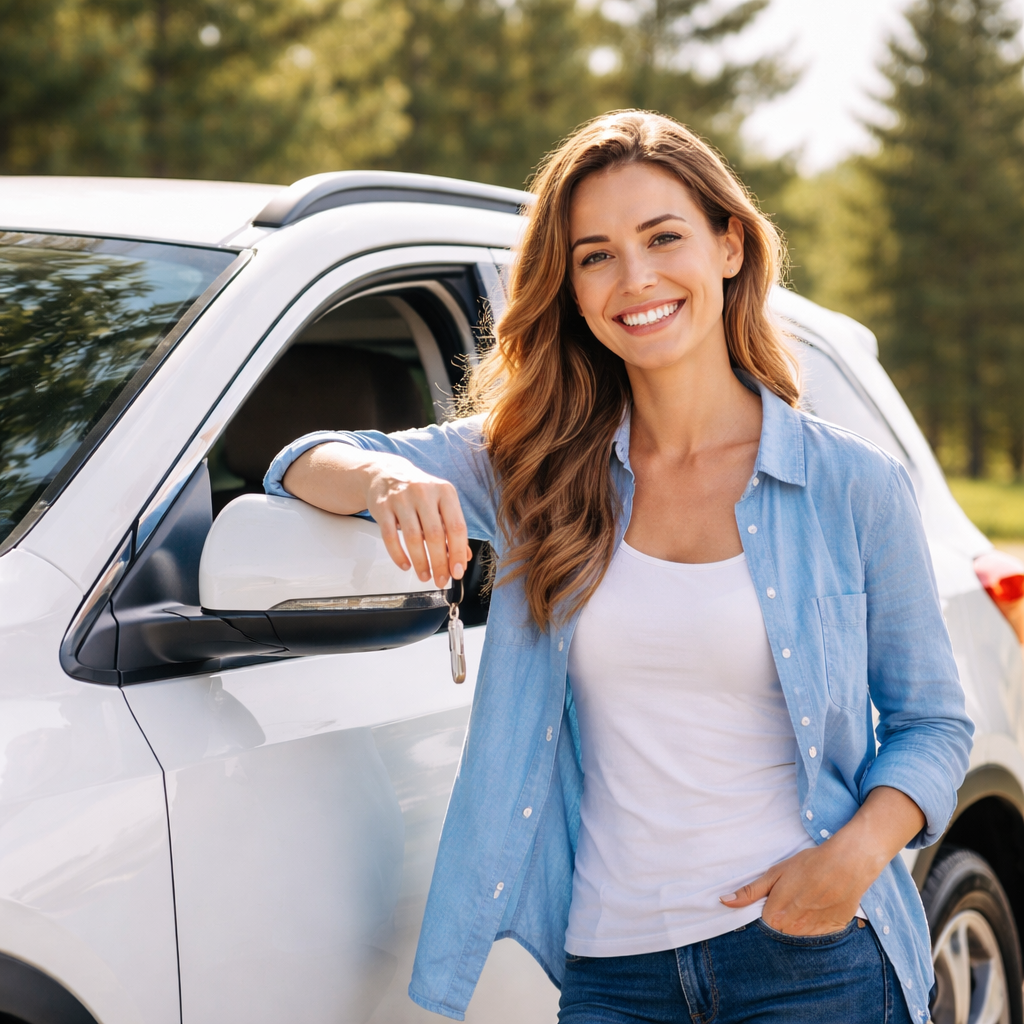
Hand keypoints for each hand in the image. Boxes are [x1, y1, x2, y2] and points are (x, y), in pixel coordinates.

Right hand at [282, 444, 471, 588]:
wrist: (387, 473)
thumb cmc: (419, 492)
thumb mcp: (441, 503)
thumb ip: (453, 529)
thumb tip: (463, 557)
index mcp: (445, 492)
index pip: (456, 527)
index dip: (458, 552)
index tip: (458, 571)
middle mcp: (424, 492)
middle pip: (435, 535)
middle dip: (439, 563)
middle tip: (441, 580)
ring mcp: (401, 498)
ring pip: (413, 537)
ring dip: (420, 562)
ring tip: (425, 576)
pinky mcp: (382, 506)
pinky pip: (390, 536)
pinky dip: (398, 555)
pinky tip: (406, 565)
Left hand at [719, 843, 867, 935]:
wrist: (846, 864)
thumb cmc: (808, 865)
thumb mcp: (774, 874)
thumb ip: (749, 892)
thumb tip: (724, 901)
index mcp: (775, 917)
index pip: (762, 922)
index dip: (768, 907)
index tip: (775, 896)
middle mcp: (794, 930)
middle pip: (780, 928)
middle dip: (782, 914)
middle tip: (793, 894)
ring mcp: (814, 933)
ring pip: (798, 932)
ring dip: (799, 918)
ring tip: (808, 897)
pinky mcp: (832, 931)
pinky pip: (818, 932)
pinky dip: (816, 920)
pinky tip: (820, 903)